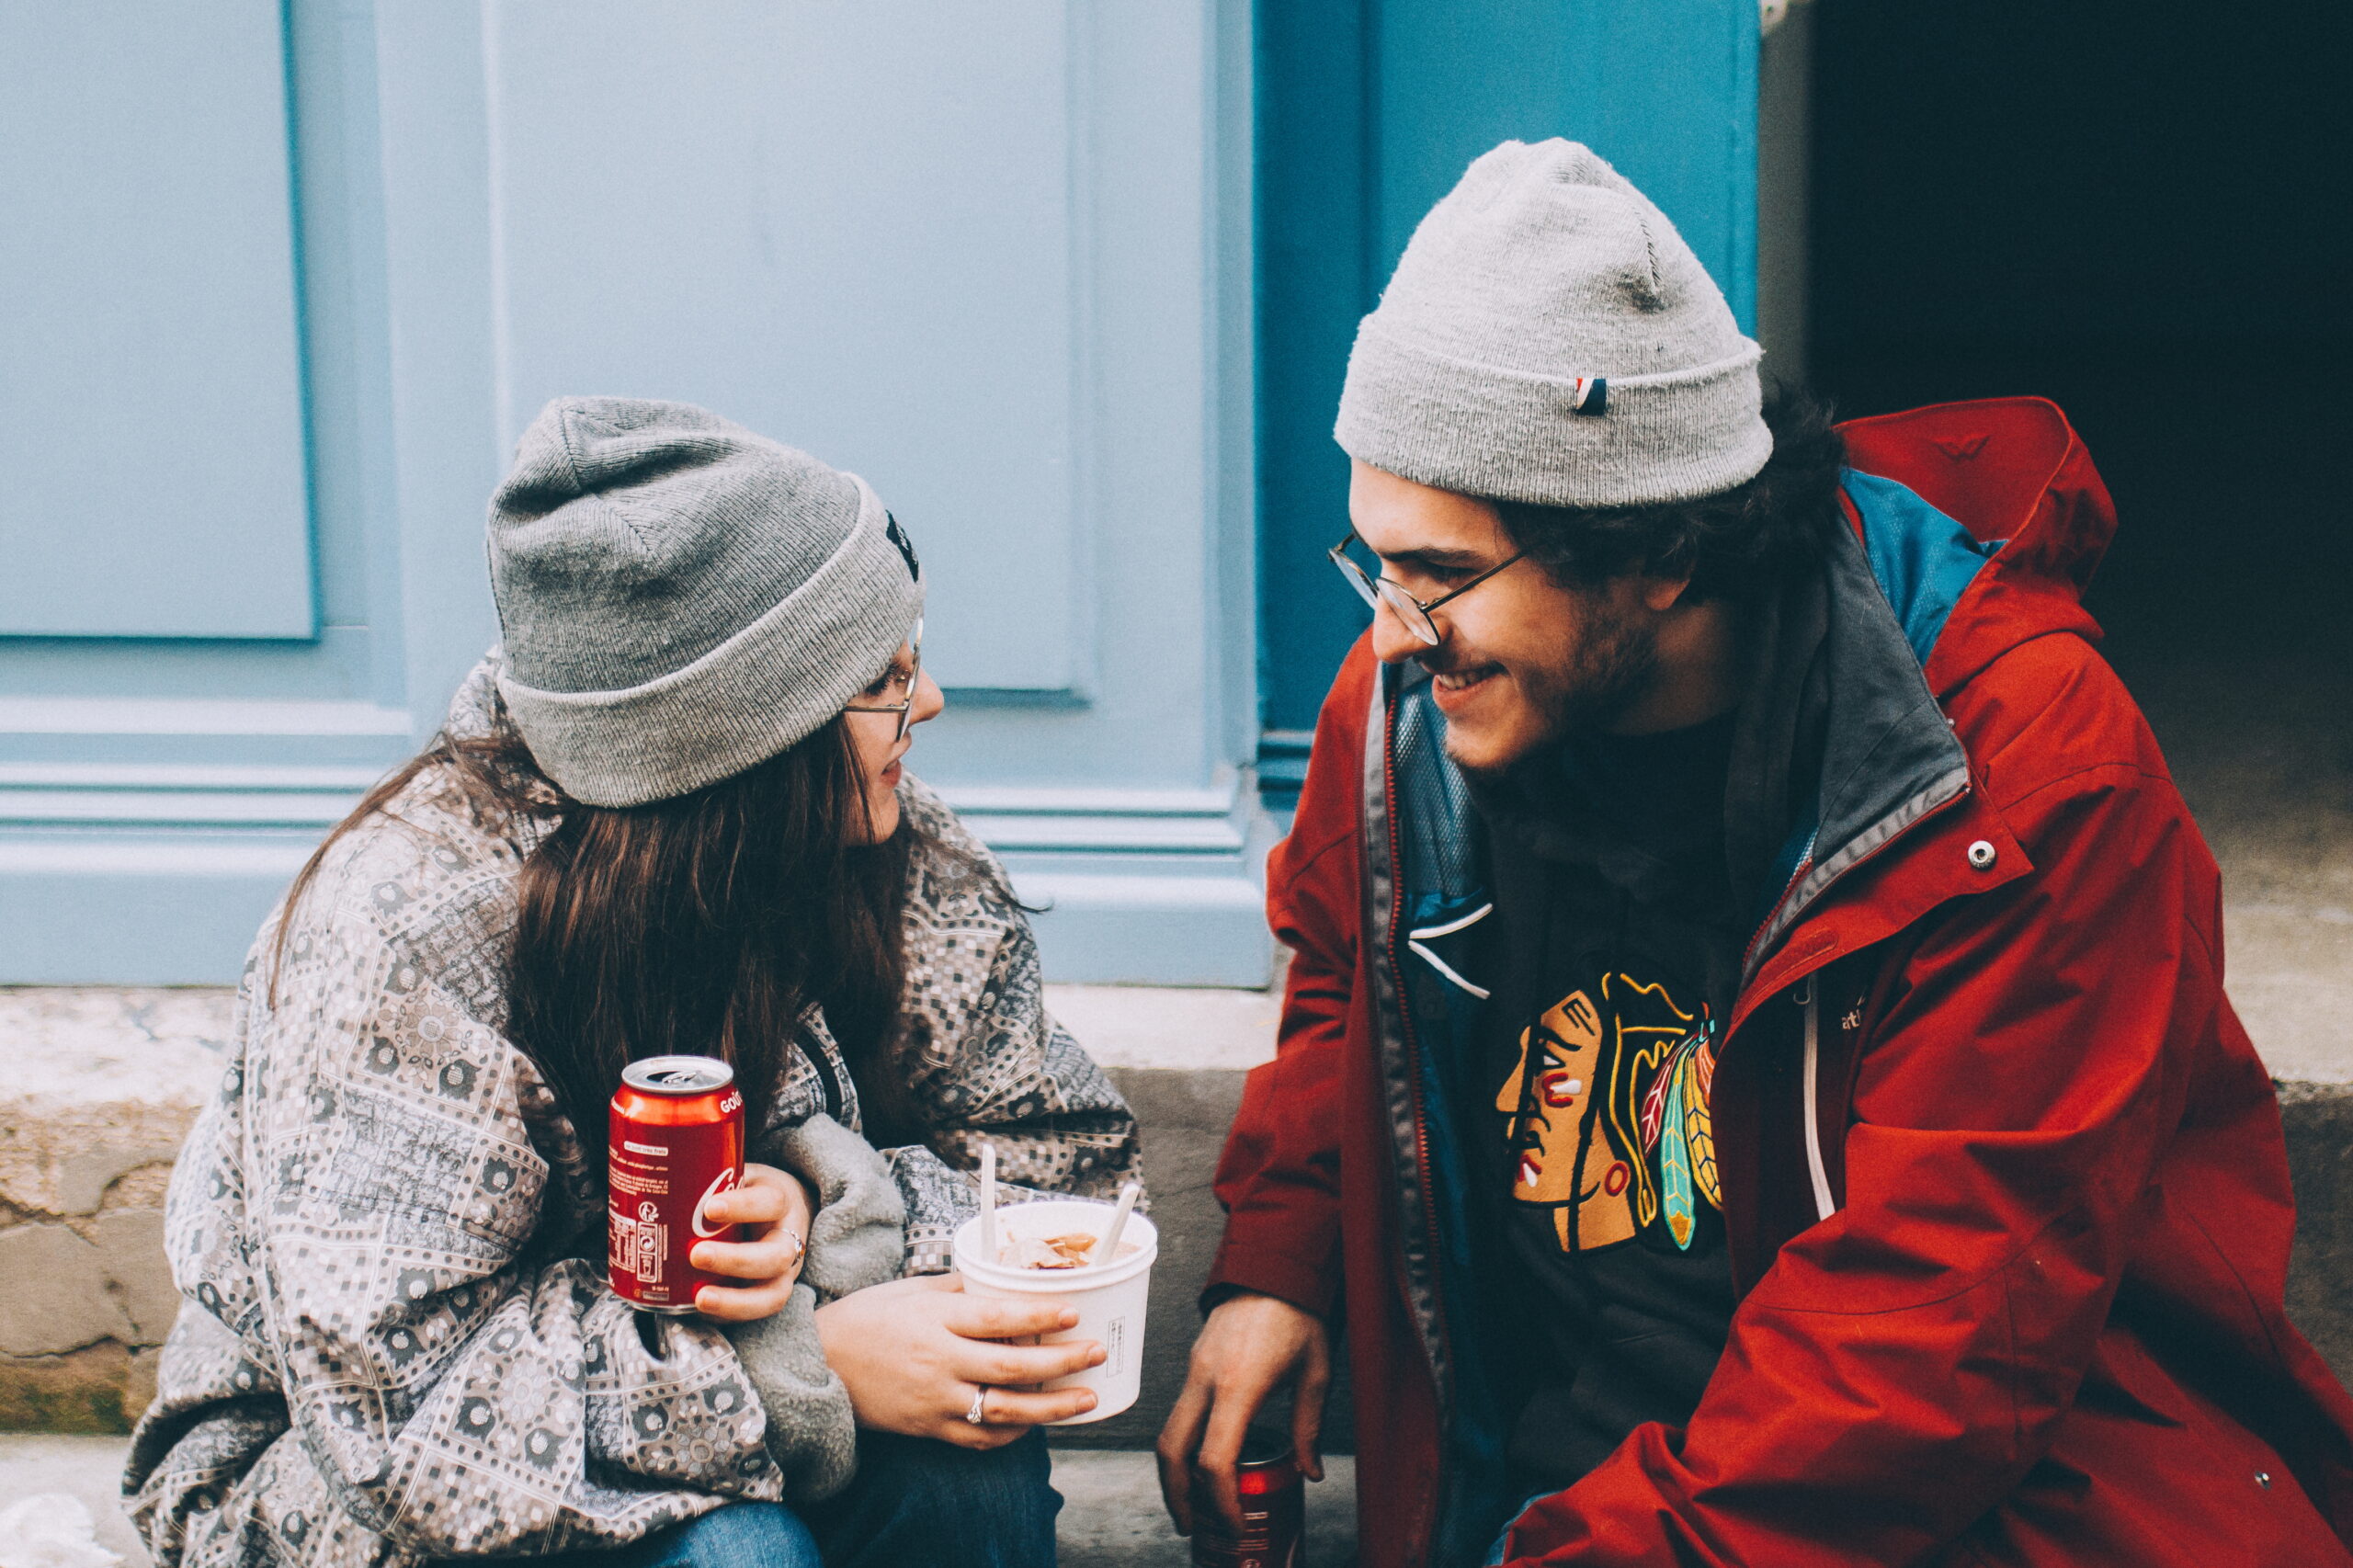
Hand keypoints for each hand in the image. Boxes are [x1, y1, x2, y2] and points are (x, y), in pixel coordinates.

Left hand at [690, 1163, 812, 1320]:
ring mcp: (783, 1273)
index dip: (743, 1207)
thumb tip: (644, 1173)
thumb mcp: (737, 1176)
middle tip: (696, 1255)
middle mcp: (788, 1240)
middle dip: (735, 1260)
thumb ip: (708, 1177)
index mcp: (780, 1201)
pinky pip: (754, 1313)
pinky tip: (698, 1311)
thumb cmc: (745, 1193)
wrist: (778, 1215)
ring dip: (735, 1301)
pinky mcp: (769, 1295)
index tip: (709, 1207)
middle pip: (776, 1256)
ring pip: (773, 1295)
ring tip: (700, 1298)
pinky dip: (727, 1316)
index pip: (771, 1201)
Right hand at [813, 1274, 1105, 1448]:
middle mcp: (939, 1361)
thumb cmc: (867, 1318)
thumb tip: (1006, 1278)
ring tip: (1086, 1399)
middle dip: (1062, 1362)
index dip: (1040, 1316)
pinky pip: (979, 1439)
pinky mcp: (929, 1429)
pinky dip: (1012, 1434)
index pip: (998, 1317)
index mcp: (936, 1320)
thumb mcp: (911, 1290)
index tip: (1074, 1312)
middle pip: (1012, 1366)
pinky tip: (1036, 1423)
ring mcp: (935, 1400)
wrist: (819, 1364)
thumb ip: (960, 1289)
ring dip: (1052, 1408)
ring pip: (1003, 1410)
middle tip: (1096, 1352)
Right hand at [1156, 1291, 1331, 1535]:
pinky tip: (1201, 1462)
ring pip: (1167, 1434)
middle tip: (1197, 1527)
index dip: (1220, 1501)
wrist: (1273, 1263)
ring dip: (1174, 1475)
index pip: (1214, 1459)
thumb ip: (1309, 1425)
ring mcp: (1194, 1369)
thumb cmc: (1299, 1312)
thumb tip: (1309, 1470)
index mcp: (1239, 1384)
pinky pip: (1178, 1413)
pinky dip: (1182, 1447)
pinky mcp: (1193, 1363)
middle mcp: (1206, 1379)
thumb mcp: (1317, 1371)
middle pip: (1172, 1453)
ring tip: (1195, 1504)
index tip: (1234, 1522)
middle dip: (1178, 1498)